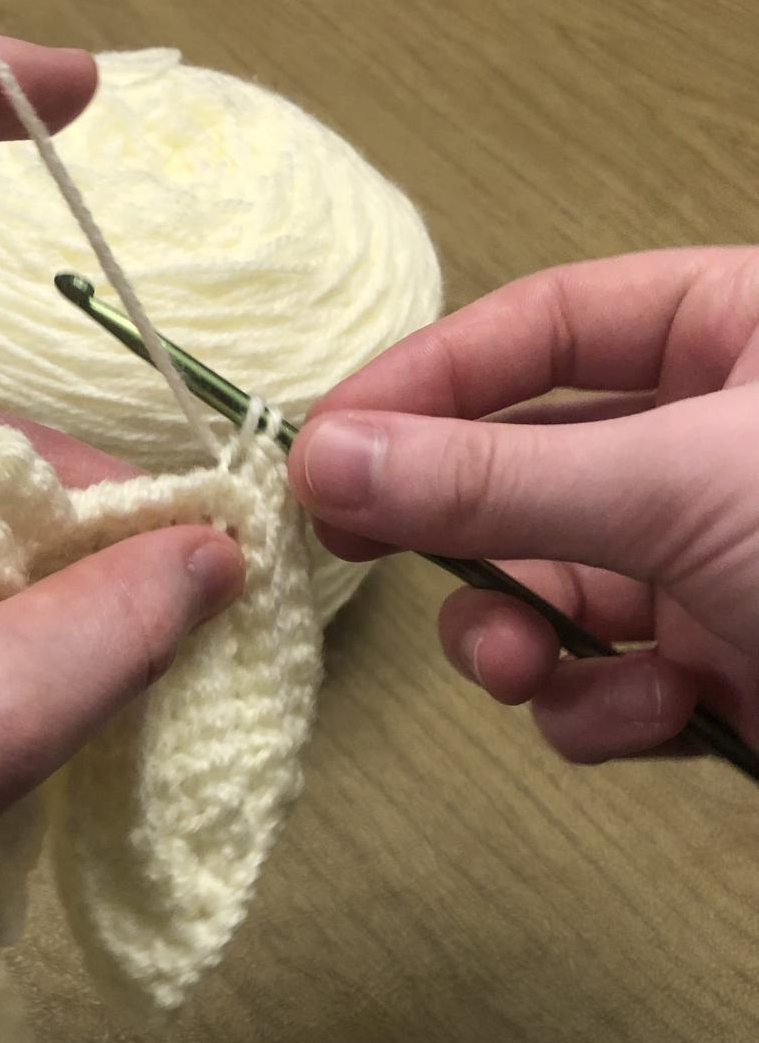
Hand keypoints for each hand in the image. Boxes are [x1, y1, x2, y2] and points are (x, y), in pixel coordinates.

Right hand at [288, 248, 758, 762]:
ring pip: (552, 582)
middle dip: (454, 518)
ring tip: (518, 667)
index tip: (325, 437)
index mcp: (741, 337)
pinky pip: (608, 673)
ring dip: (517, 632)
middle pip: (526, 462)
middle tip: (348, 542)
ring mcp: (715, 557)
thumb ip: (494, 476)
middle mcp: (719, 440)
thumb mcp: (680, 488)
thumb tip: (326, 457)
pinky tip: (647, 714)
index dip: (426, 377)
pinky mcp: (721, 665)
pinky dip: (602, 705)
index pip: (540, 329)